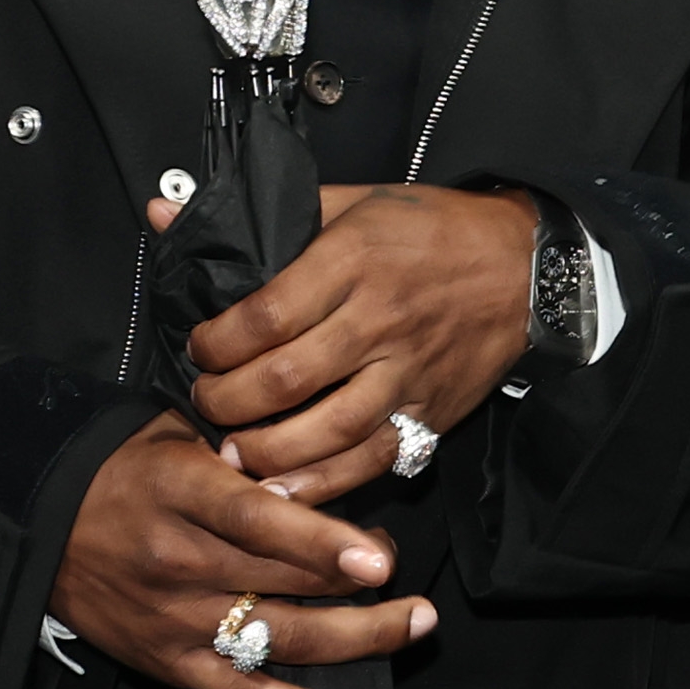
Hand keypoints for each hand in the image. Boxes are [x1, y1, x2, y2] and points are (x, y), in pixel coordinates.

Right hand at [45, 415, 435, 688]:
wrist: (36, 521)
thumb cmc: (120, 471)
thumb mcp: (173, 437)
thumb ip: (243, 458)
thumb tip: (316, 472)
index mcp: (182, 495)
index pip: (259, 522)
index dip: (323, 543)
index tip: (380, 559)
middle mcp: (181, 562)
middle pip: (286, 581)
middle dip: (362, 580)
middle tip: (406, 569)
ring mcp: (177, 621)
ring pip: (282, 640)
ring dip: (359, 638)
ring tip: (414, 625)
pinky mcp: (172, 665)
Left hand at [178, 181, 538, 502]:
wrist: (524, 265)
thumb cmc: (428, 229)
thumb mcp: (350, 201)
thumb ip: (261, 214)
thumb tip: (164, 209)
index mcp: (354, 259)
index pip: (266, 314)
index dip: (217, 342)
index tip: (199, 348)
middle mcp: (379, 318)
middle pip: (287, 378)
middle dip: (228, 401)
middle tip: (204, 402)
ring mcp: (408, 370)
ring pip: (328, 429)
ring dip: (268, 451)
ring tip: (232, 452)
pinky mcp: (431, 410)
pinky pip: (372, 458)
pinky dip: (325, 482)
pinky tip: (286, 487)